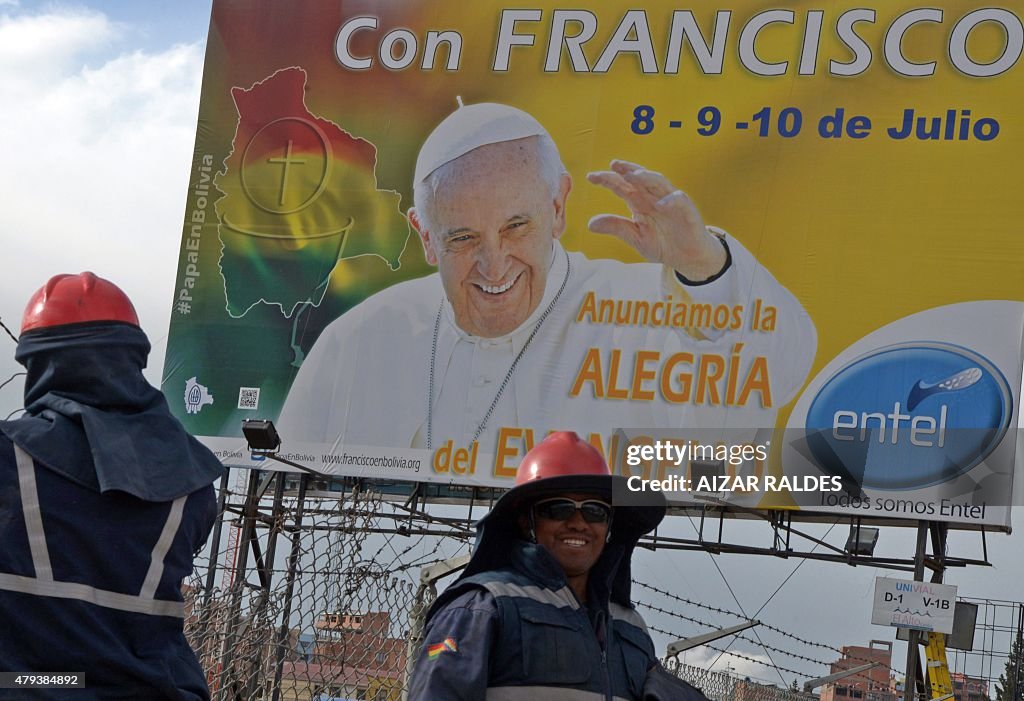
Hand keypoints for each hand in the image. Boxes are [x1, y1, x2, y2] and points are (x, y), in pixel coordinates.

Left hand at [586, 160, 726, 280]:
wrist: (687, 258)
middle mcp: (654, 197)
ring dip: (647, 177)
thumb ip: (616, 227)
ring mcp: (671, 201)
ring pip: (659, 182)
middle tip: (613, 164)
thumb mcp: (636, 237)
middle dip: (626, 169)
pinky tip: (661, 204)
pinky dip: (671, 201)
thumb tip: (590, 224)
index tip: (591, 176)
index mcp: (639, 202)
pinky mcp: (687, 210)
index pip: (622, 186)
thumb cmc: (663, 244)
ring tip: (633, 176)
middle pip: (639, 178)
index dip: (607, 179)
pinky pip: (679, 200)